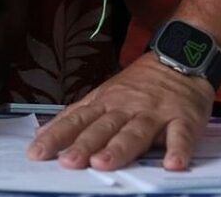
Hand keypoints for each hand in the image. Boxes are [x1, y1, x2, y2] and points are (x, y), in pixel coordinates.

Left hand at [27, 54, 213, 170]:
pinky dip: (178, 149)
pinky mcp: (183, 118)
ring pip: (135, 132)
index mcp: (105, 102)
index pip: (76, 120)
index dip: (56, 136)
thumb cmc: (140, 84)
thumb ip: (78, 116)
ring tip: (104, 163)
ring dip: (119, 148)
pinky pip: (180, 136)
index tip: (37, 152)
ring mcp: (155, 113)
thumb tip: (45, 133)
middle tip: (69, 161)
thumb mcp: (104, 94)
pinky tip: (172, 164)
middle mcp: (126, 107)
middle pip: (102, 128)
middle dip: (84, 145)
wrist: (179, 57)